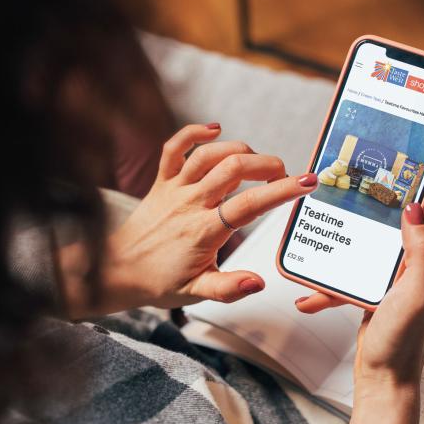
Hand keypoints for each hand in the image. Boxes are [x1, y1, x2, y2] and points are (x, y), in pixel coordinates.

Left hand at [60, 124, 317, 317]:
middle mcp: (190, 204)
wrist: (117, 271)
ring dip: (240, 150)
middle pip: (234, 169)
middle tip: (285, 174)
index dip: (282, 191)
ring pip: (210, 154)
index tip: (306, 183)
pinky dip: (194, 133)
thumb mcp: (196, 293)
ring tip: (258, 162)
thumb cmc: (158, 282)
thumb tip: (258, 282)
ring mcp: (174, 189)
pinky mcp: (161, 181)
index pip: (250, 205)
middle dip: (267, 165)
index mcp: (204, 232)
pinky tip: (215, 129)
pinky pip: (174, 148)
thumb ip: (229, 288)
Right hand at [295, 173, 423, 392]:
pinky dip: (332, 278)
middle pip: (405, 209)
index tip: (410, 146)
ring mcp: (397, 272)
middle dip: (384, 188)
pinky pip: (353, 269)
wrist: (385, 378)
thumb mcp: (417, 294)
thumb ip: (422, 251)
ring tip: (331, 212)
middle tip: (360, 168)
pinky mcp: (376, 285)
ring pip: (375, 235)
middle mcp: (420, 258)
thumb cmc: (404, 340)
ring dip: (354, 227)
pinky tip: (310, 292)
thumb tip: (414, 206)